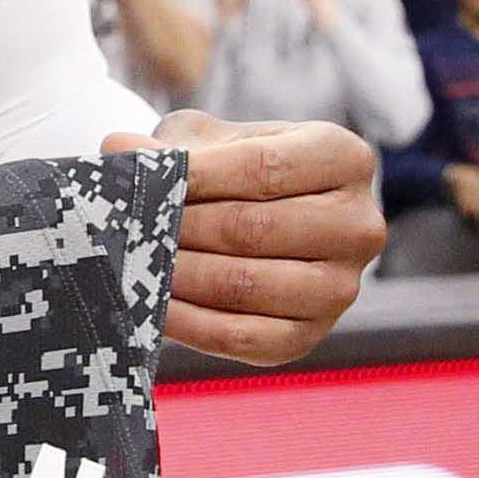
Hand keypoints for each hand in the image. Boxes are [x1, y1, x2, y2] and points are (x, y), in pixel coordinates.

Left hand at [135, 111, 381, 364]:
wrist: (251, 216)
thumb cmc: (229, 168)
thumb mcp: (207, 141)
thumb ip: (169, 146)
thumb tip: (118, 150)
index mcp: (344, 159)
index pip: (263, 167)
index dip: (195, 174)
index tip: (138, 173)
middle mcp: (359, 226)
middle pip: (253, 229)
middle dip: (179, 226)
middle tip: (126, 222)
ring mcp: (341, 288)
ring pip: (246, 284)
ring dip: (177, 273)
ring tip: (131, 258)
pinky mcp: (310, 336)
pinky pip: (241, 335)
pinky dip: (187, 321)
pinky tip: (149, 302)